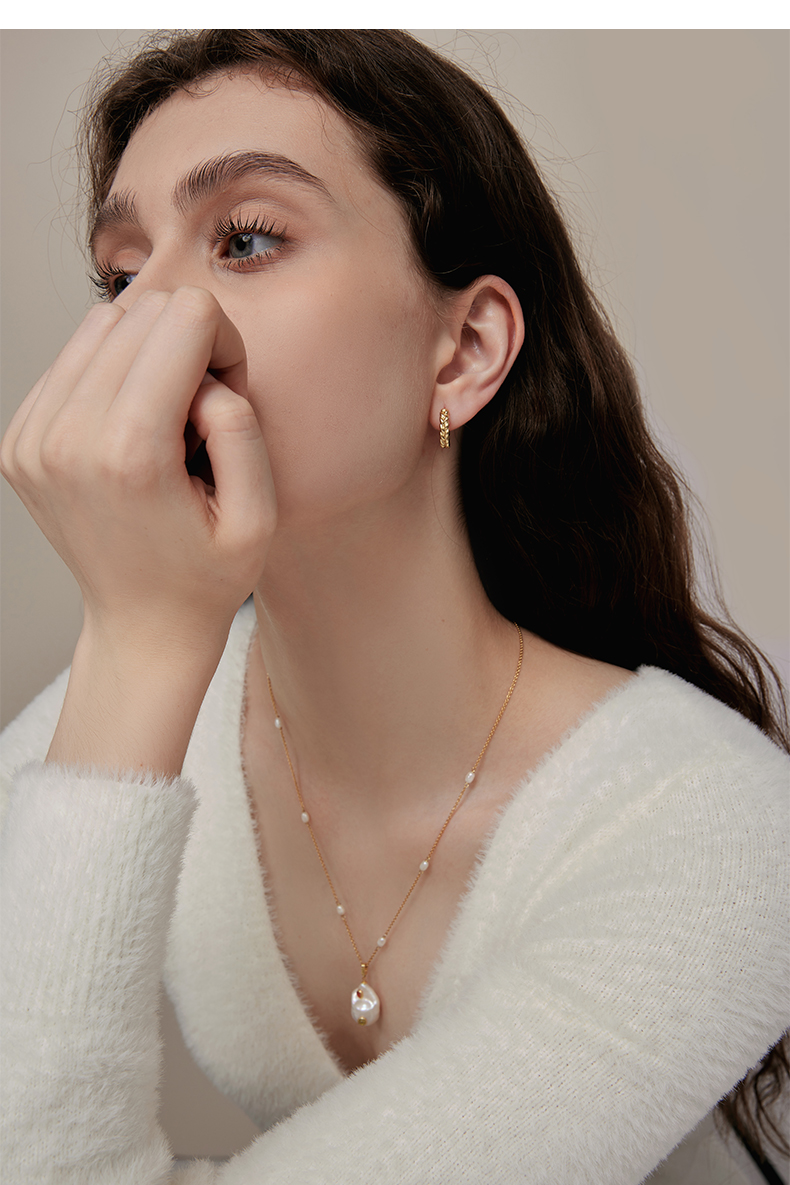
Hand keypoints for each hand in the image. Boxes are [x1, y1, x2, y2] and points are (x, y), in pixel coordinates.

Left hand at [0, 288, 275, 772]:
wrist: (143, 627)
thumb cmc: (208, 575)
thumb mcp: (259, 516)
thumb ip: (240, 428)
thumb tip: (202, 375)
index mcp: (131, 453)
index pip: (184, 315)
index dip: (225, 345)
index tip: (227, 398)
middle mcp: (68, 437)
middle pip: (141, 311)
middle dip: (186, 344)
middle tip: (200, 411)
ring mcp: (33, 438)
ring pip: (101, 324)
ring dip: (145, 354)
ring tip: (165, 418)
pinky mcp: (19, 441)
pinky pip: (72, 359)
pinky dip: (109, 376)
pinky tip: (130, 429)